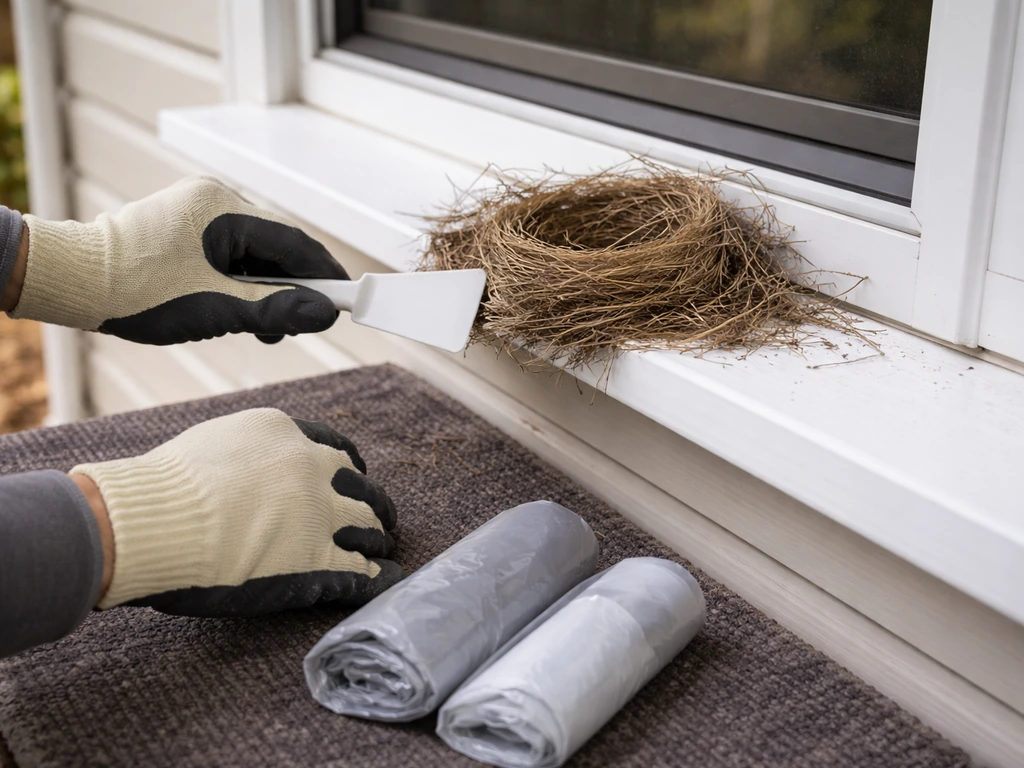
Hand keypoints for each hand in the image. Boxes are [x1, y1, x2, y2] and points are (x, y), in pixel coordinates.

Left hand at [10, 176, 347, 343]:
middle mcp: (213, 200)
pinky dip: (240, 282)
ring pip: (252, 253)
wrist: (72, 282)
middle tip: (299, 325)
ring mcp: (196, 211)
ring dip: (265, 289)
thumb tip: (325, 315)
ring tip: (262, 328)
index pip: (294, 241)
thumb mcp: (216, 309)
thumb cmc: (138, 293)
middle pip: (275, 246)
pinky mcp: (182, 226)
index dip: (323, 273)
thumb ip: (276, 311)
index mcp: (224, 209)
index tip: (347, 300)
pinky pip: (228, 253)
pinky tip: (237, 310)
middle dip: (292, 287)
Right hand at [69, 409, 402, 615]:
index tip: (355, 476)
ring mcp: (319, 516)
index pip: (336, 450)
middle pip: (361, 488)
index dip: (350, 468)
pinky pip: (359, 570)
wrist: (155, 522)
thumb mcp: (214, 443)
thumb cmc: (165, 487)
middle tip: (382, 517)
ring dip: (377, 537)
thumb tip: (248, 464)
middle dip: (373, 503)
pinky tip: (383, 579)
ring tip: (383, 547)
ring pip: (368, 525)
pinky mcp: (316, 561)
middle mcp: (312, 471)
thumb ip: (245, 450)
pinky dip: (374, 576)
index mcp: (287, 437)